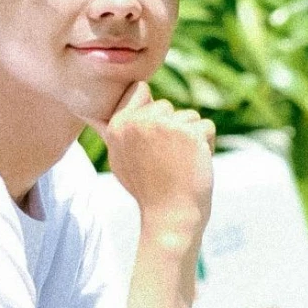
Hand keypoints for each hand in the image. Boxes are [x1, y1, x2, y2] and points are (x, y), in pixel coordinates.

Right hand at [96, 83, 215, 242]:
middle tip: (166, 159)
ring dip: (191, 138)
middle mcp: (138, 121)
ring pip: (189, 116)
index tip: (152, 142)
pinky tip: (193, 165)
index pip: (140, 90)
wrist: (170, 216)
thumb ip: (117, 131)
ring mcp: (165, 125)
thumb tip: (101, 110)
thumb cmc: (148, 189)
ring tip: (179, 164)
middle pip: (166, 106)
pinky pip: (206, 128)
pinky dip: (206, 146)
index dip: (151, 113)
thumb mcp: (119, 158)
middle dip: (172, 129)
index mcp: (118, 125)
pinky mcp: (190, 133)